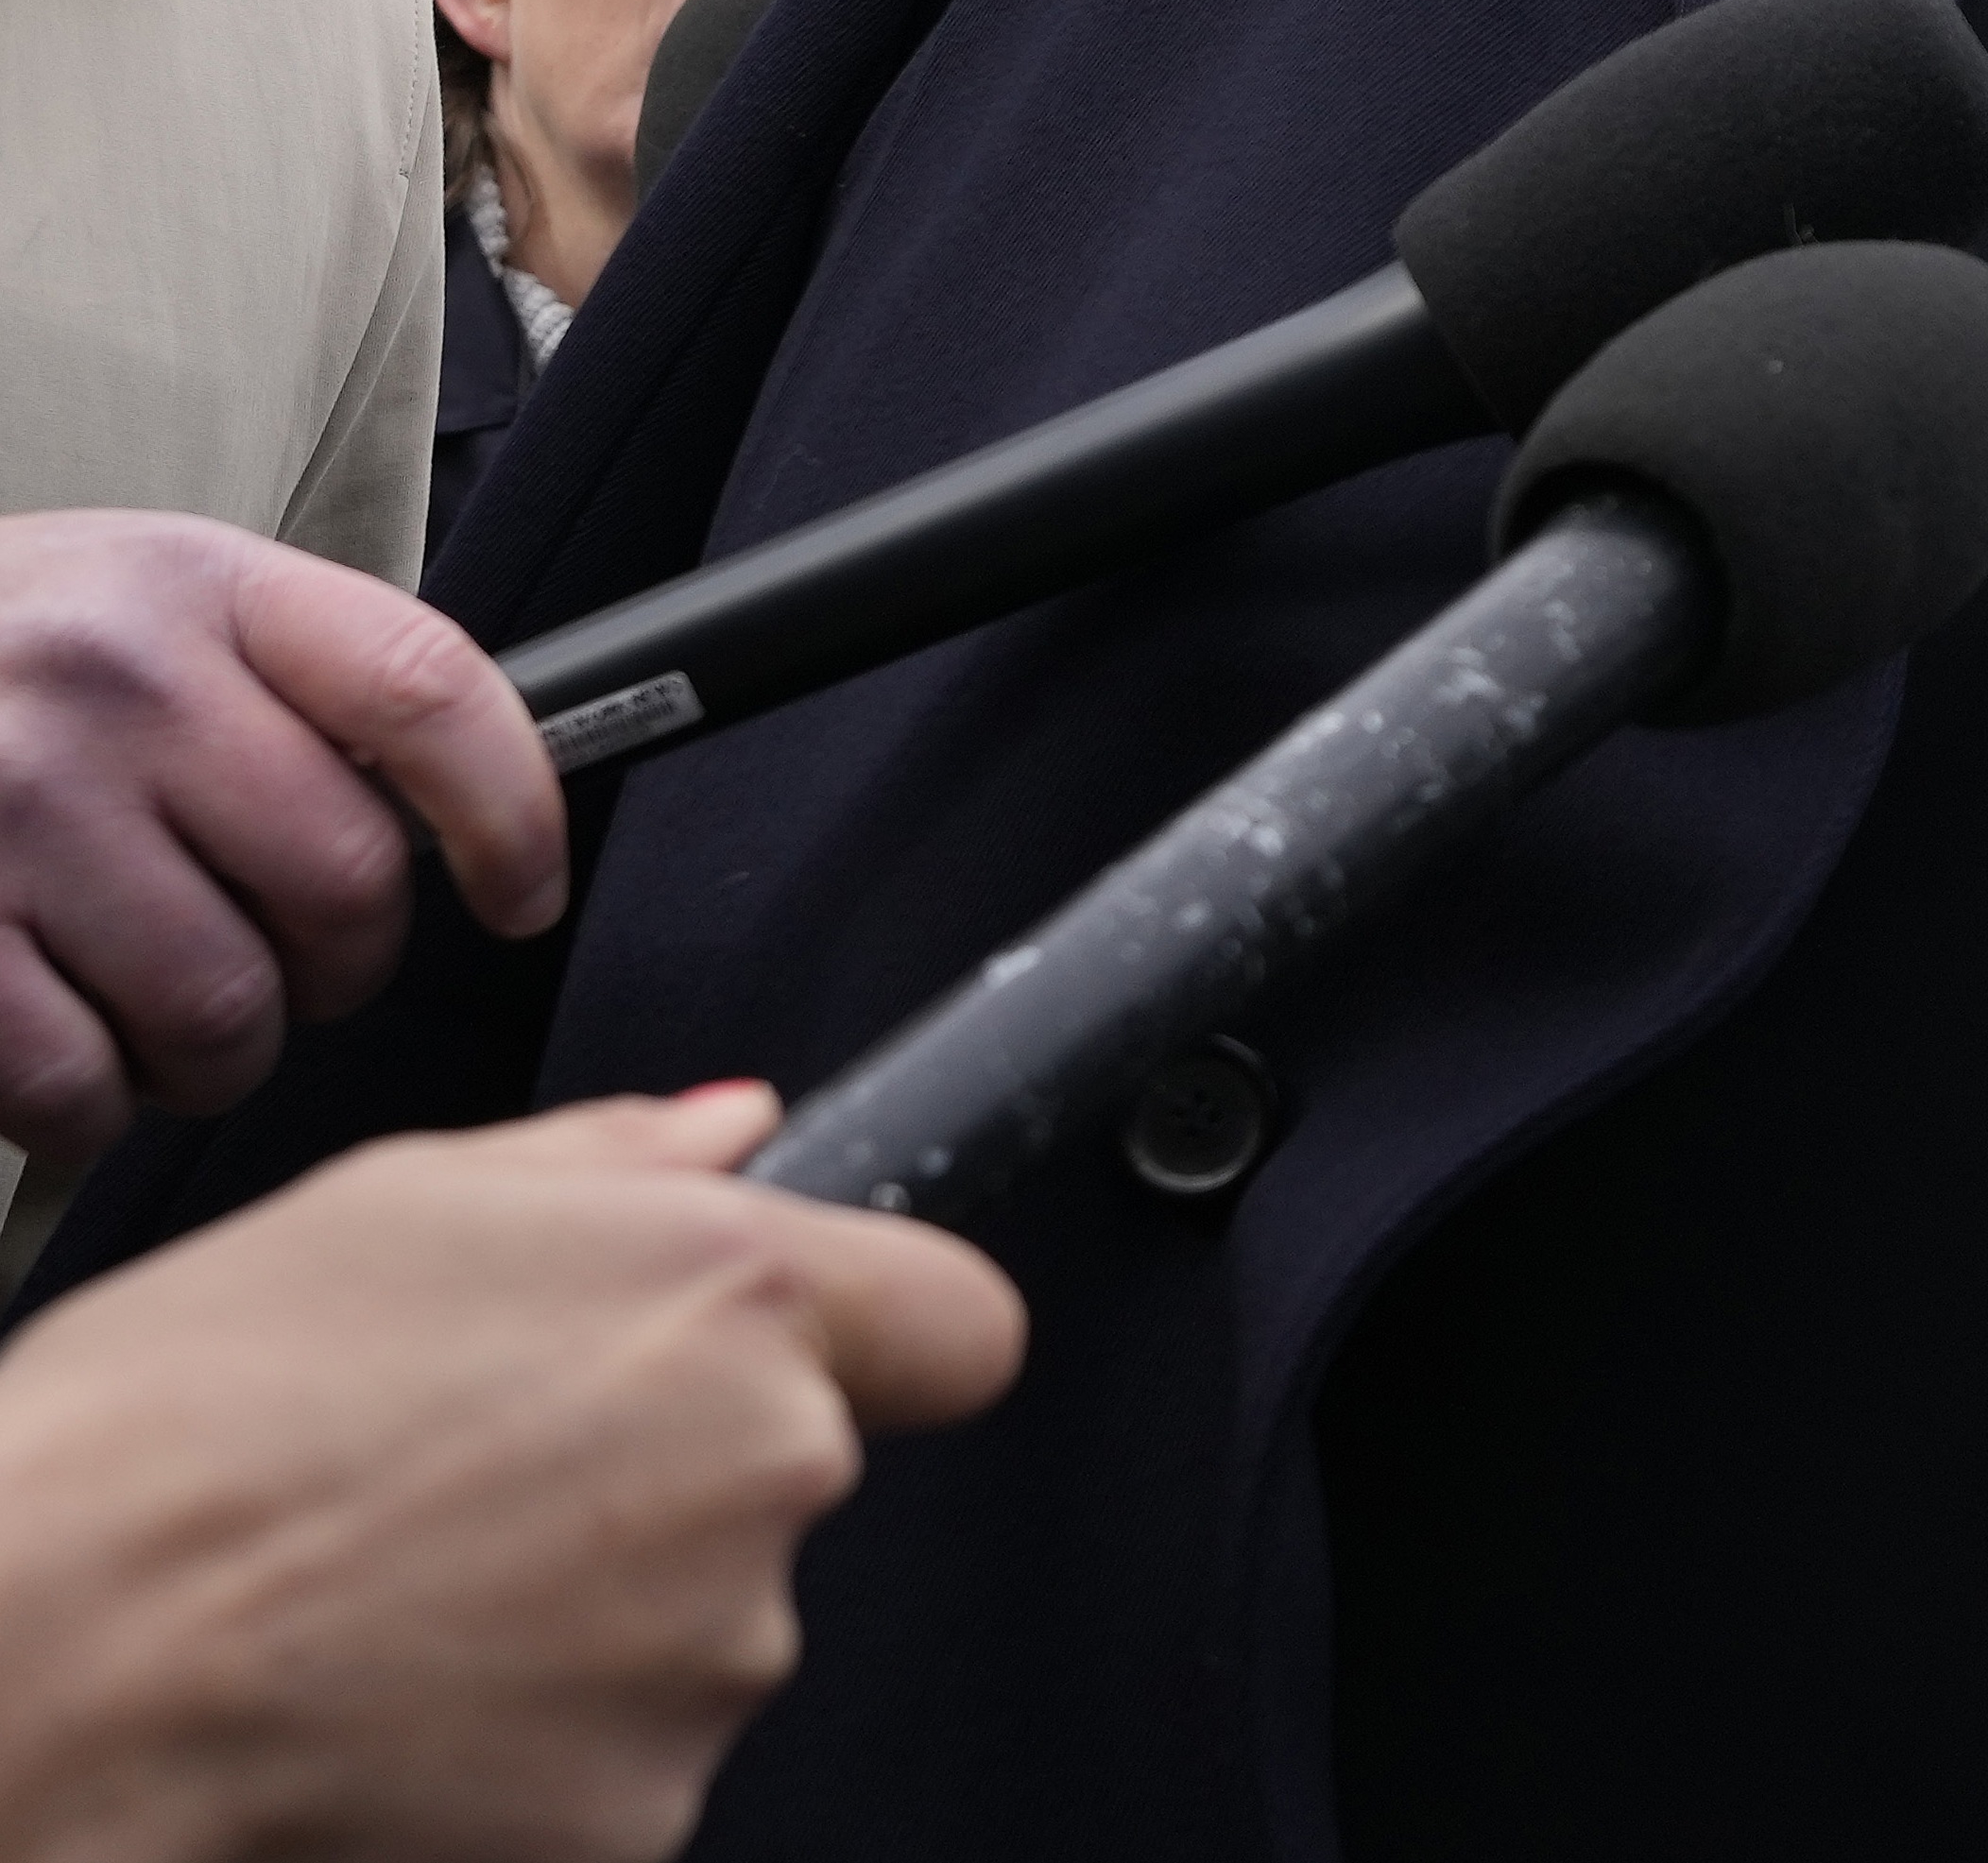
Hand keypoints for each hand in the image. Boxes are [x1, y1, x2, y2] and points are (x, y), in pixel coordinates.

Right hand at [0, 511, 569, 1161]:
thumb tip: (452, 818)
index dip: (513, 813)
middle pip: (344, 884)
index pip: (428, 691)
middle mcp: (108, 683)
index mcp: (197, 587)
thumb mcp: (143, 606)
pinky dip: (92, 1108)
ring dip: (219, 1055)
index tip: (525, 894)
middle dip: (342, 968)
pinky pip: (77, 1085)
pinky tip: (68, 1056)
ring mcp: (9, 810)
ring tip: (168, 1018)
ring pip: (222, 1010)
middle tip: (290, 970)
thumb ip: (285, 686)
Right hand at [0, 1083, 1021, 1861]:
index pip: (958, 1321)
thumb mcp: (391, 1205)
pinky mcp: (637, 1816)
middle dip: (665, 1482)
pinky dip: (528, 1751)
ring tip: (396, 1592)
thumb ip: (610, 1161)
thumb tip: (733, 1131)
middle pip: (787, 1480)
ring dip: (588, 1621)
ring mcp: (709, 1659)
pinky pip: (619, 1766)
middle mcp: (762, 1471)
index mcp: (730, 1297)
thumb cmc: (185, 1427)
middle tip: (471, 1485)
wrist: (53, 1656)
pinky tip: (389, 1703)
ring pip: (696, 1629)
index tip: (808, 1357)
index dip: (885, 1339)